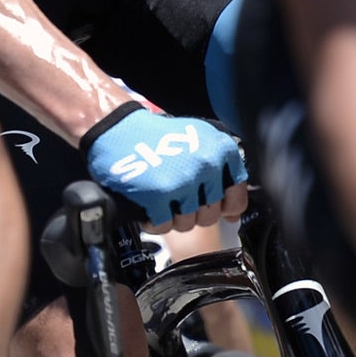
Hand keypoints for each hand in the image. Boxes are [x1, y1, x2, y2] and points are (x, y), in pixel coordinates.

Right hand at [81, 102, 248, 232]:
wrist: (119, 130)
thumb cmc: (158, 137)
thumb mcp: (199, 142)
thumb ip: (222, 174)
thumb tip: (233, 214)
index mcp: (221, 150)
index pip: (236, 199)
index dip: (220, 205)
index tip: (205, 199)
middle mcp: (206, 165)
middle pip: (209, 215)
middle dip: (192, 210)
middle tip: (176, 194)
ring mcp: (182, 182)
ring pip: (187, 224)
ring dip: (171, 216)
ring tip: (161, 196)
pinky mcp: (158, 196)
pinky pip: (163, 226)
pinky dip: (153, 220)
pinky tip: (148, 202)